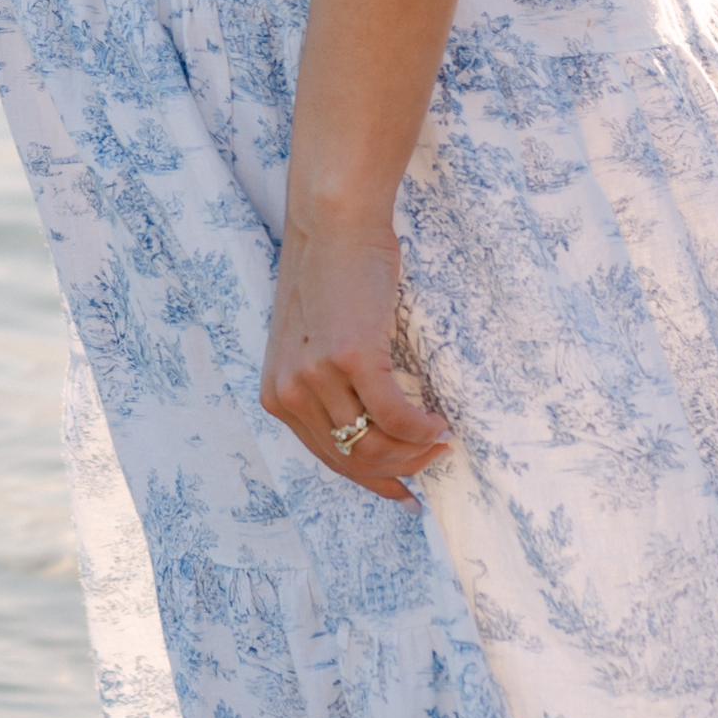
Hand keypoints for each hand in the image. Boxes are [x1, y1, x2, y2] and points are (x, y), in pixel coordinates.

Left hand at [261, 209, 452, 500]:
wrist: (330, 224)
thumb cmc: (330, 278)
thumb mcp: (311, 342)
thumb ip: (327, 386)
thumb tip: (372, 427)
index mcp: (277, 393)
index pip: (328, 458)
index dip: (371, 480)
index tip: (404, 493)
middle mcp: (289, 392)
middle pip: (353, 460)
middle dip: (401, 469)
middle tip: (434, 456)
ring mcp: (317, 376)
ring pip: (375, 446)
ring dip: (416, 452)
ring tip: (440, 439)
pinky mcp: (350, 358)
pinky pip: (396, 416)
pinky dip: (424, 429)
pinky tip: (440, 423)